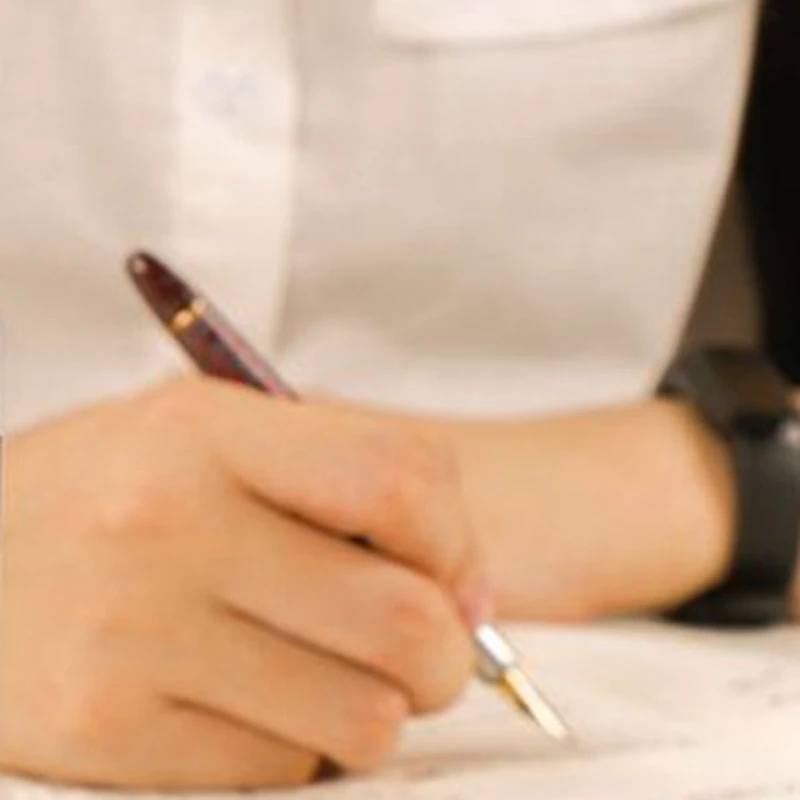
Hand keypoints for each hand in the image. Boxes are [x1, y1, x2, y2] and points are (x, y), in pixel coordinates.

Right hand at [0, 377, 483, 790]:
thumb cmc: (113, 493)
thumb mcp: (213, 437)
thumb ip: (351, 483)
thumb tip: (469, 594)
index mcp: (204, 431)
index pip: (398, 480)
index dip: (454, 540)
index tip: (448, 573)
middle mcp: (165, 525)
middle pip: (402, 619)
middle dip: (446, 653)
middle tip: (426, 652)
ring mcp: (130, 636)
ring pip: (361, 717)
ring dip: (375, 706)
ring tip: (328, 672)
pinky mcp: (103, 732)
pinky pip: (279, 771)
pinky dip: (294, 746)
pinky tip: (248, 700)